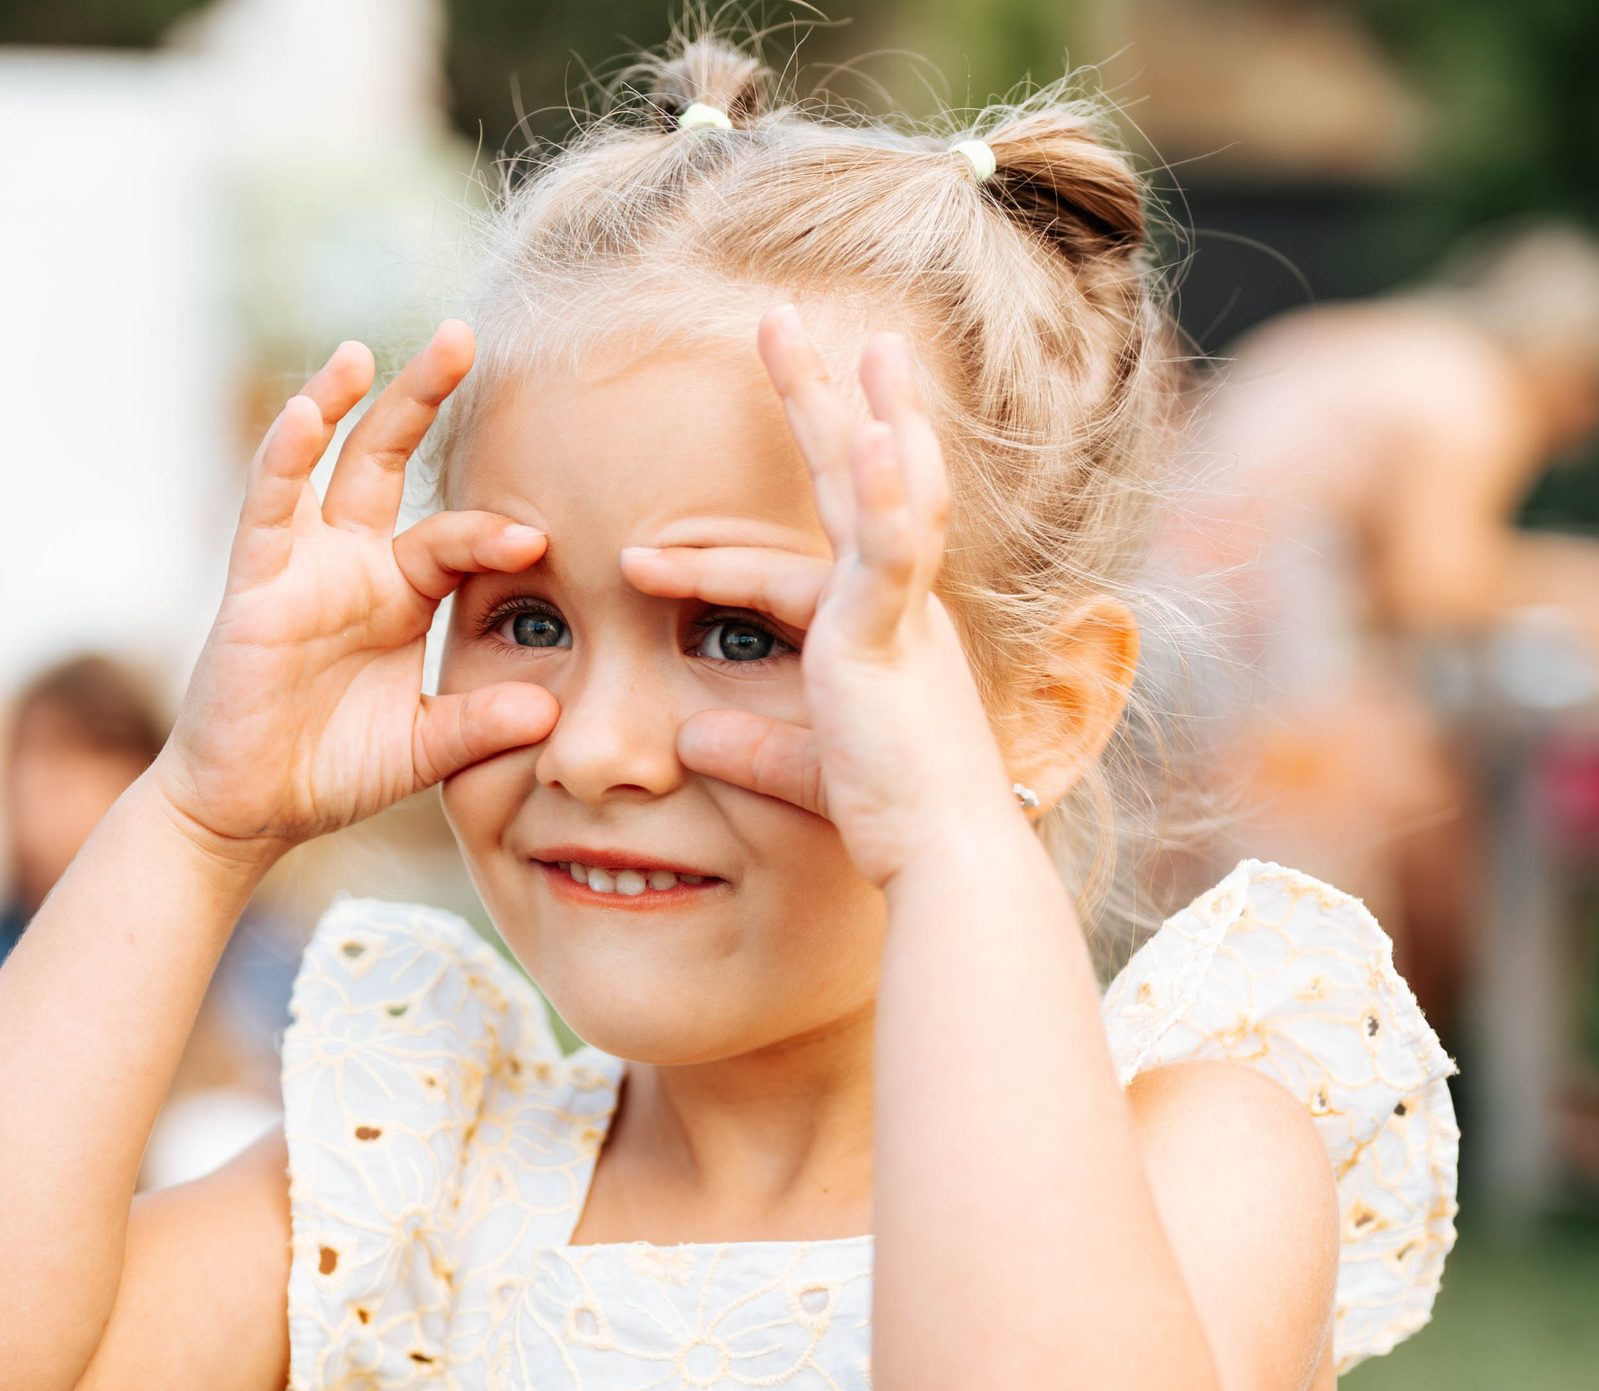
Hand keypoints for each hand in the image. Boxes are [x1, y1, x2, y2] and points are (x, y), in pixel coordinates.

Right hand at [153, 324, 559, 863]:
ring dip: (344, 403)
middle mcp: (355, 562)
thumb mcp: (423, 748)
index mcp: (403, 593)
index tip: (537, 539)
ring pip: (326, 465)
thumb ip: (479, 725)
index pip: (456, 539)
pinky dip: (283, 456)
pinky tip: (302, 407)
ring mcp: (303, 564)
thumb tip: (550, 711)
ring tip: (366, 349)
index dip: (492, 534)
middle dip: (424, 397)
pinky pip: (268, 506)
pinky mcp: (256, 581)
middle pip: (392, 458)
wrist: (250, 809)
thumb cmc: (333, 771)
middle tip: (466, 337)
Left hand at [621, 307, 1024, 887]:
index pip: (797, 573)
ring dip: (853, 404)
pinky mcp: (891, 635)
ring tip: (827, 330)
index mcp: (885, 638)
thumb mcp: (805, 775)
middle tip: (784, 319)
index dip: (718, 564)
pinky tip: (869, 431)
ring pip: (880, 486)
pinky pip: (892, 547)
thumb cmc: (896, 830)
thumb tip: (693, 736)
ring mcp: (901, 613)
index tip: (650, 556)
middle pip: (862, 479)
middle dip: (826, 398)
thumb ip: (752, 750)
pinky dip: (885, 487)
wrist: (948, 864)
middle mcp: (903, 608)